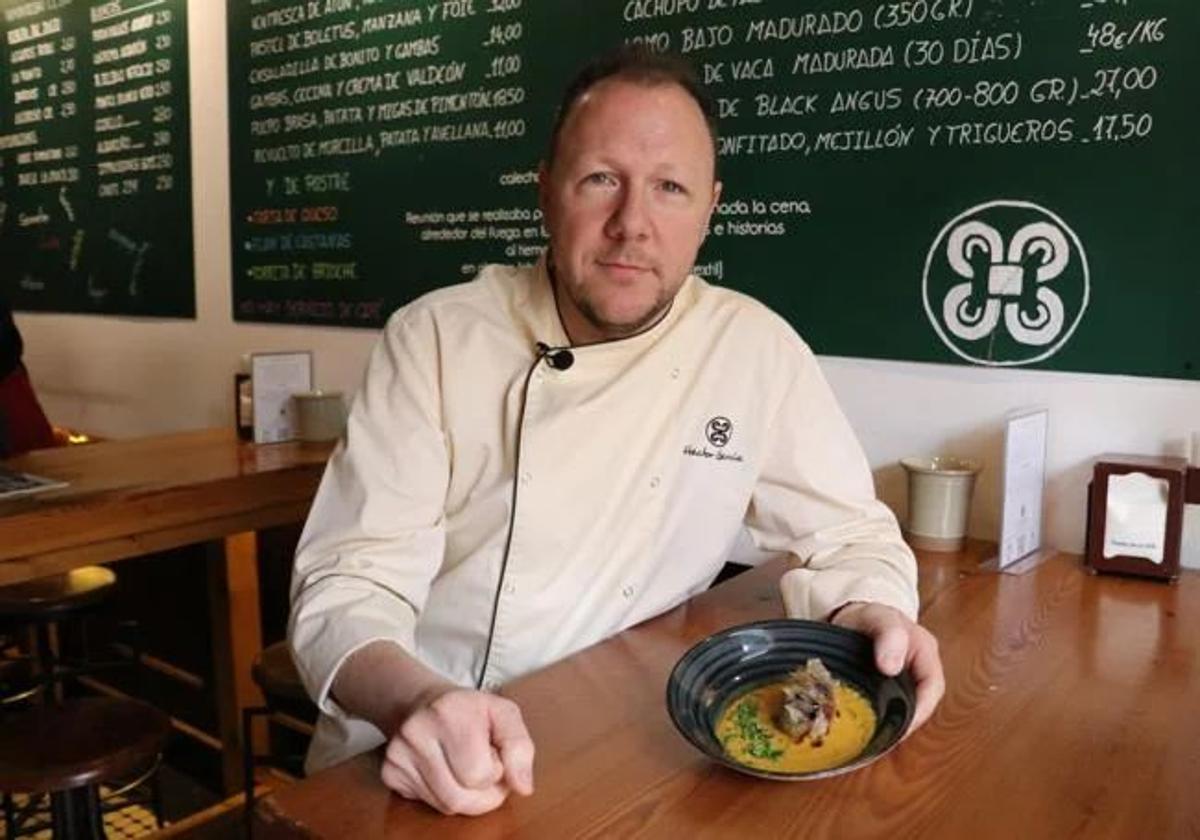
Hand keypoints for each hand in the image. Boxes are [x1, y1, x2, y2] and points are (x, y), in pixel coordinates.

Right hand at [380, 687, 534, 815]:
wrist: (421, 702)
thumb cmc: (468, 710)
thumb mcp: (503, 713)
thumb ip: (520, 747)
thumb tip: (523, 787)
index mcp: (449, 711)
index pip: (479, 774)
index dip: (495, 770)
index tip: (492, 752)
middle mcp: (417, 732)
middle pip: (460, 797)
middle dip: (483, 793)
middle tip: (486, 770)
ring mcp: (398, 754)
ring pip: (445, 805)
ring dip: (466, 796)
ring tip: (466, 769)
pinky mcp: (389, 773)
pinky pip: (428, 804)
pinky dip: (444, 795)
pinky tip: (444, 770)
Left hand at [829, 602, 943, 733]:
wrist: (847, 614)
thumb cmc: (868, 614)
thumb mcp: (878, 617)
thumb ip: (888, 635)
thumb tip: (891, 666)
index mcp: (925, 652)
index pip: (932, 688)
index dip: (920, 711)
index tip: (900, 727)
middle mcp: (917, 669)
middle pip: (919, 704)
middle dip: (903, 724)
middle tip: (882, 740)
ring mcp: (901, 680)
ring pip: (902, 709)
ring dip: (889, 724)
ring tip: (870, 738)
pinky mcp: (882, 688)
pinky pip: (884, 708)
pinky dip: (874, 719)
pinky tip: (860, 728)